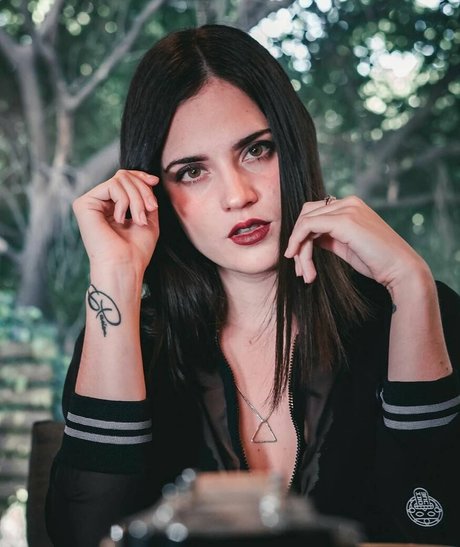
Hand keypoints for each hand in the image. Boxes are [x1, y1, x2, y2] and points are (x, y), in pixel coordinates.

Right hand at [73, 169, 159, 274]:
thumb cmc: (137, 250)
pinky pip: (112, 186)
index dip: (140, 177)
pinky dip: (124, 201)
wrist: (125, 266)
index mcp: (111, 207)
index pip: (124, 179)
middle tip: (151, 209)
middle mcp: (99, 204)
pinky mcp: (83, 204)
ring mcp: (90, 203)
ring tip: (139, 219)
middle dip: (142, 191)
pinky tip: (121, 220)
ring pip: (120, 180)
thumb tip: (147, 178)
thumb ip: (144, 197)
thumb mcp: (148, 217)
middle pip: (124, 176)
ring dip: (137, 199)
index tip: (155, 182)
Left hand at [284, 196, 428, 292]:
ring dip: (299, 249)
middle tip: (299, 270)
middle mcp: (348, 202)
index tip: (300, 263)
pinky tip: (298, 258)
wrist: (400, 269)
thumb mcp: (347, 246)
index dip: (301, 236)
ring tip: (304, 274)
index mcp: (351, 206)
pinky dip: (298, 242)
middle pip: (307, 215)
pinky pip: (308, 226)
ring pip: (305, 222)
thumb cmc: (377, 261)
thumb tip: (307, 239)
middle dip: (297, 242)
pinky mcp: (344, 220)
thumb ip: (329, 237)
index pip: (315, 213)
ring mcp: (347, 209)